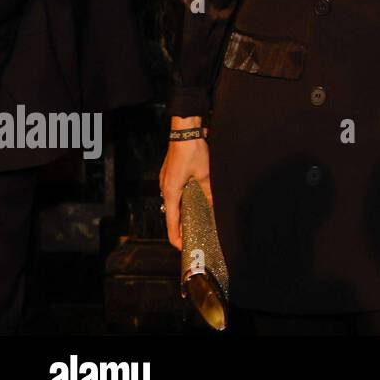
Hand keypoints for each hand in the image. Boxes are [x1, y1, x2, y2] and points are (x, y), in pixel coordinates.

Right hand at [160, 117, 211, 249]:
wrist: (185, 132)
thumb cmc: (193, 152)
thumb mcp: (206, 174)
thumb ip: (209, 191)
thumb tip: (214, 205)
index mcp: (171, 191)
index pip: (172, 221)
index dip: (176, 236)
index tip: (181, 247)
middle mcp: (165, 188)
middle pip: (171, 213)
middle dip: (180, 227)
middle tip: (190, 237)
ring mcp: (166, 180)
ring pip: (174, 202)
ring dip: (182, 212)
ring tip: (193, 222)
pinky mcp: (170, 174)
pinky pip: (175, 192)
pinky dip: (182, 201)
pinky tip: (193, 202)